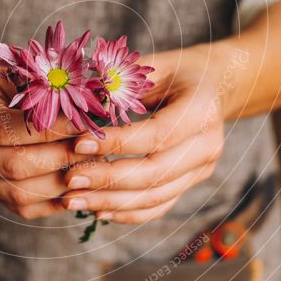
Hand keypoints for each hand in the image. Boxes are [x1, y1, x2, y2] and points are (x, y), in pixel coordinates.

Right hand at [0, 55, 89, 218]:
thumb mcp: (9, 70)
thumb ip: (39, 91)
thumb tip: (87, 110)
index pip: (6, 129)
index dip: (51, 130)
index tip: (86, 124)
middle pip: (13, 166)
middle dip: (61, 158)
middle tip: (96, 148)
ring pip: (17, 193)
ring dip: (61, 183)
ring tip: (92, 167)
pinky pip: (19, 206)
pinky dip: (51, 201)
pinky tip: (77, 188)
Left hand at [60, 43, 246, 223]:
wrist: (211, 86)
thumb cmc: (173, 71)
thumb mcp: (150, 67)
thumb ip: (119, 84)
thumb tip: (77, 105)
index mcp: (202, 110)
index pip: (158, 135)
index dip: (117, 143)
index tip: (77, 144)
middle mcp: (208, 145)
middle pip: (157, 173)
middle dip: (109, 180)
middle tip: (69, 180)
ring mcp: (202, 169)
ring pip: (156, 196)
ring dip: (111, 202)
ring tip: (73, 200)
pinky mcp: (191, 183)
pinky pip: (159, 206)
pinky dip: (127, 212)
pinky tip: (96, 210)